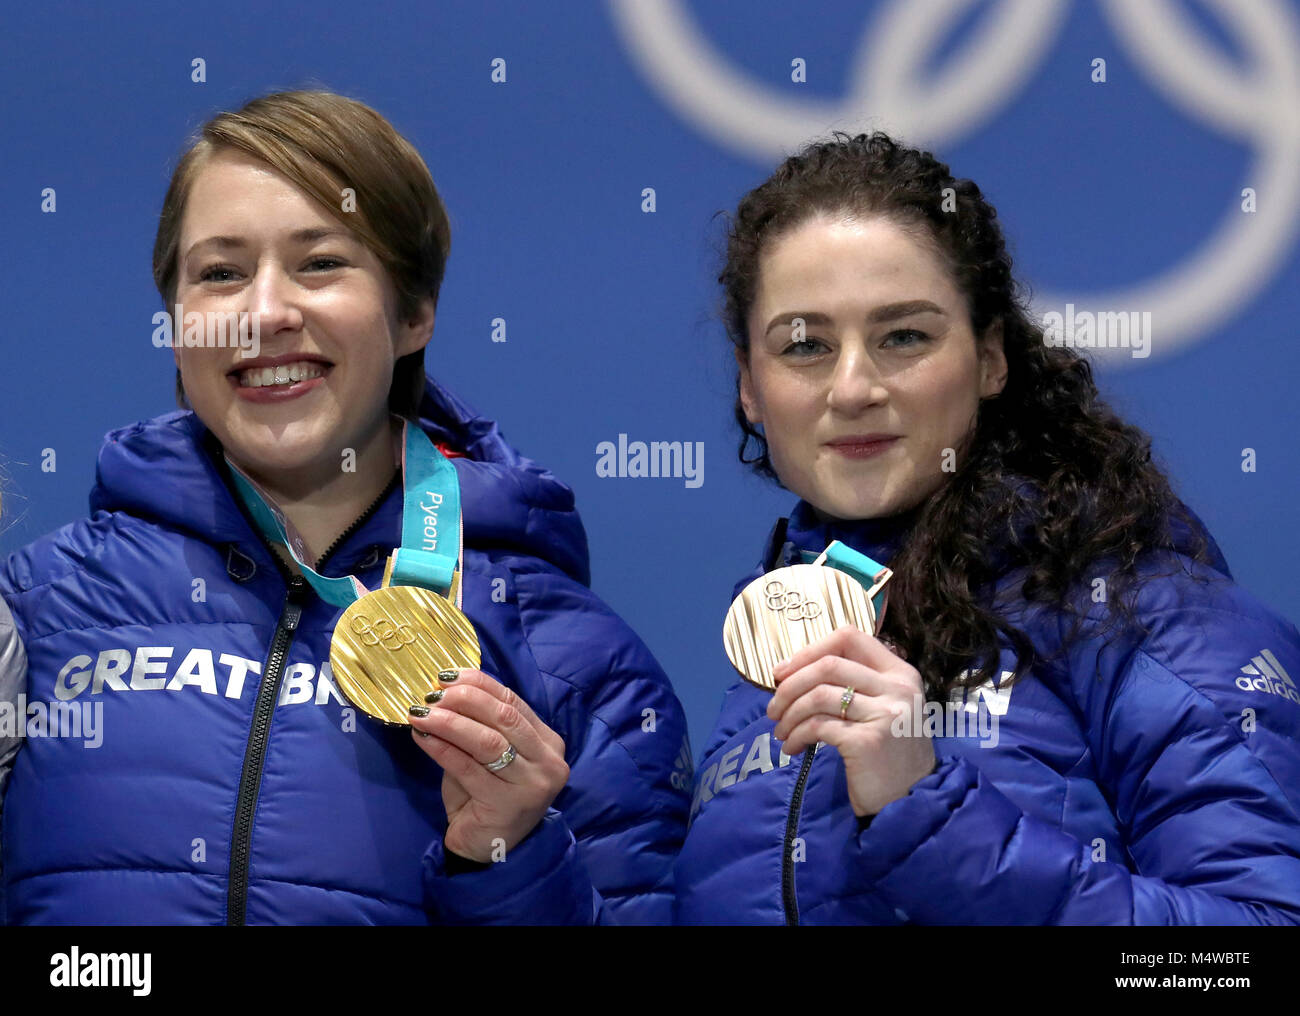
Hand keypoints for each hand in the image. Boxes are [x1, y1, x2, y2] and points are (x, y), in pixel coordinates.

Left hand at [409, 668, 568, 862]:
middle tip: (433, 695)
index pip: (513, 702)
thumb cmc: (486, 797)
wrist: (488, 850)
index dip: (480, 684)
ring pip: (488, 741)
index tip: (448, 676)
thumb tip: (443, 693)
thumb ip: (478, 726)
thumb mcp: (488, 756)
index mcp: (548, 743)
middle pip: (505, 717)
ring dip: (451, 723)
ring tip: (422, 713)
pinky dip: (442, 749)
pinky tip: (422, 737)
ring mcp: (533, 785)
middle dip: (465, 699)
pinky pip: (468, 768)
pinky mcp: (508, 804)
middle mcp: (549, 762)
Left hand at [767, 626, 933, 817]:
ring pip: (818, 695)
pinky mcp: (868, 741)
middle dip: (790, 684)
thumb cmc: (887, 755)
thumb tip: (791, 670)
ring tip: (780, 731)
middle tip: (773, 707)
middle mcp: (898, 689)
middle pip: (828, 665)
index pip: (850, 638)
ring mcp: (885, 714)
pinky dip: (796, 735)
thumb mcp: (882, 709)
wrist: (909, 802)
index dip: (810, 650)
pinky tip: (791, 747)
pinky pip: (818, 726)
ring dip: (789, 713)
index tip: (783, 672)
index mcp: (901, 673)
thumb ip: (854, 684)